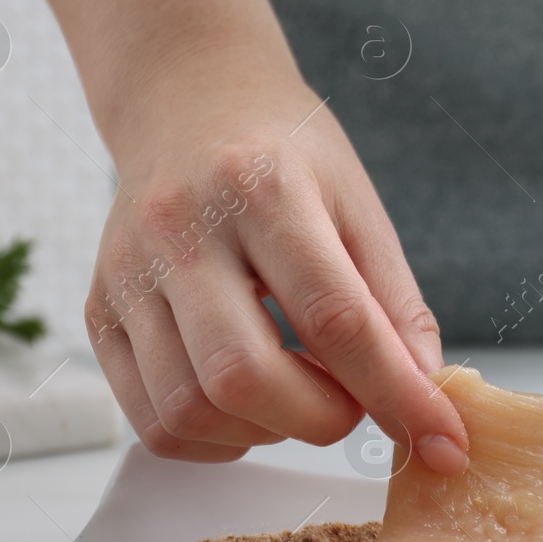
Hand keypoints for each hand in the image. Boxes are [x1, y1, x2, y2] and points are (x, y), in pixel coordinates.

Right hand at [85, 69, 469, 472]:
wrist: (189, 101)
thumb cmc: (285, 155)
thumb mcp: (359, 206)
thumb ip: (395, 305)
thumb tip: (428, 396)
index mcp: (261, 188)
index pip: (334, 317)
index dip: (397, 393)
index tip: (443, 440)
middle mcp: (179, 230)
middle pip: (244, 376)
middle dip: (321, 419)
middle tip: (354, 401)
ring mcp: (127, 274)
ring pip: (189, 409)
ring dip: (267, 432)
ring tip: (301, 392)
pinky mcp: (99, 312)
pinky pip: (152, 420)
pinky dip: (215, 437)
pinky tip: (249, 403)